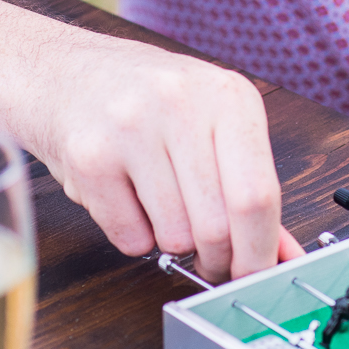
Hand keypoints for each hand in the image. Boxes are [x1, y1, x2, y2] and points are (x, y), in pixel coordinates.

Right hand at [17, 34, 302, 282]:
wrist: (65, 74)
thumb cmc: (148, 102)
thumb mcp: (213, 126)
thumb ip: (251, 189)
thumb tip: (282, 255)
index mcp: (228, 96)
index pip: (257, 194)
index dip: (260, 249)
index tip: (257, 274)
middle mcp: (181, 104)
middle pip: (217, 225)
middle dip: (217, 258)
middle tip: (210, 256)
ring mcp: (130, 128)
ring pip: (174, 236)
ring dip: (172, 241)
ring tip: (161, 204)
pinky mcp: (90, 158)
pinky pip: (129, 237)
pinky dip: (134, 236)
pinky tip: (128, 198)